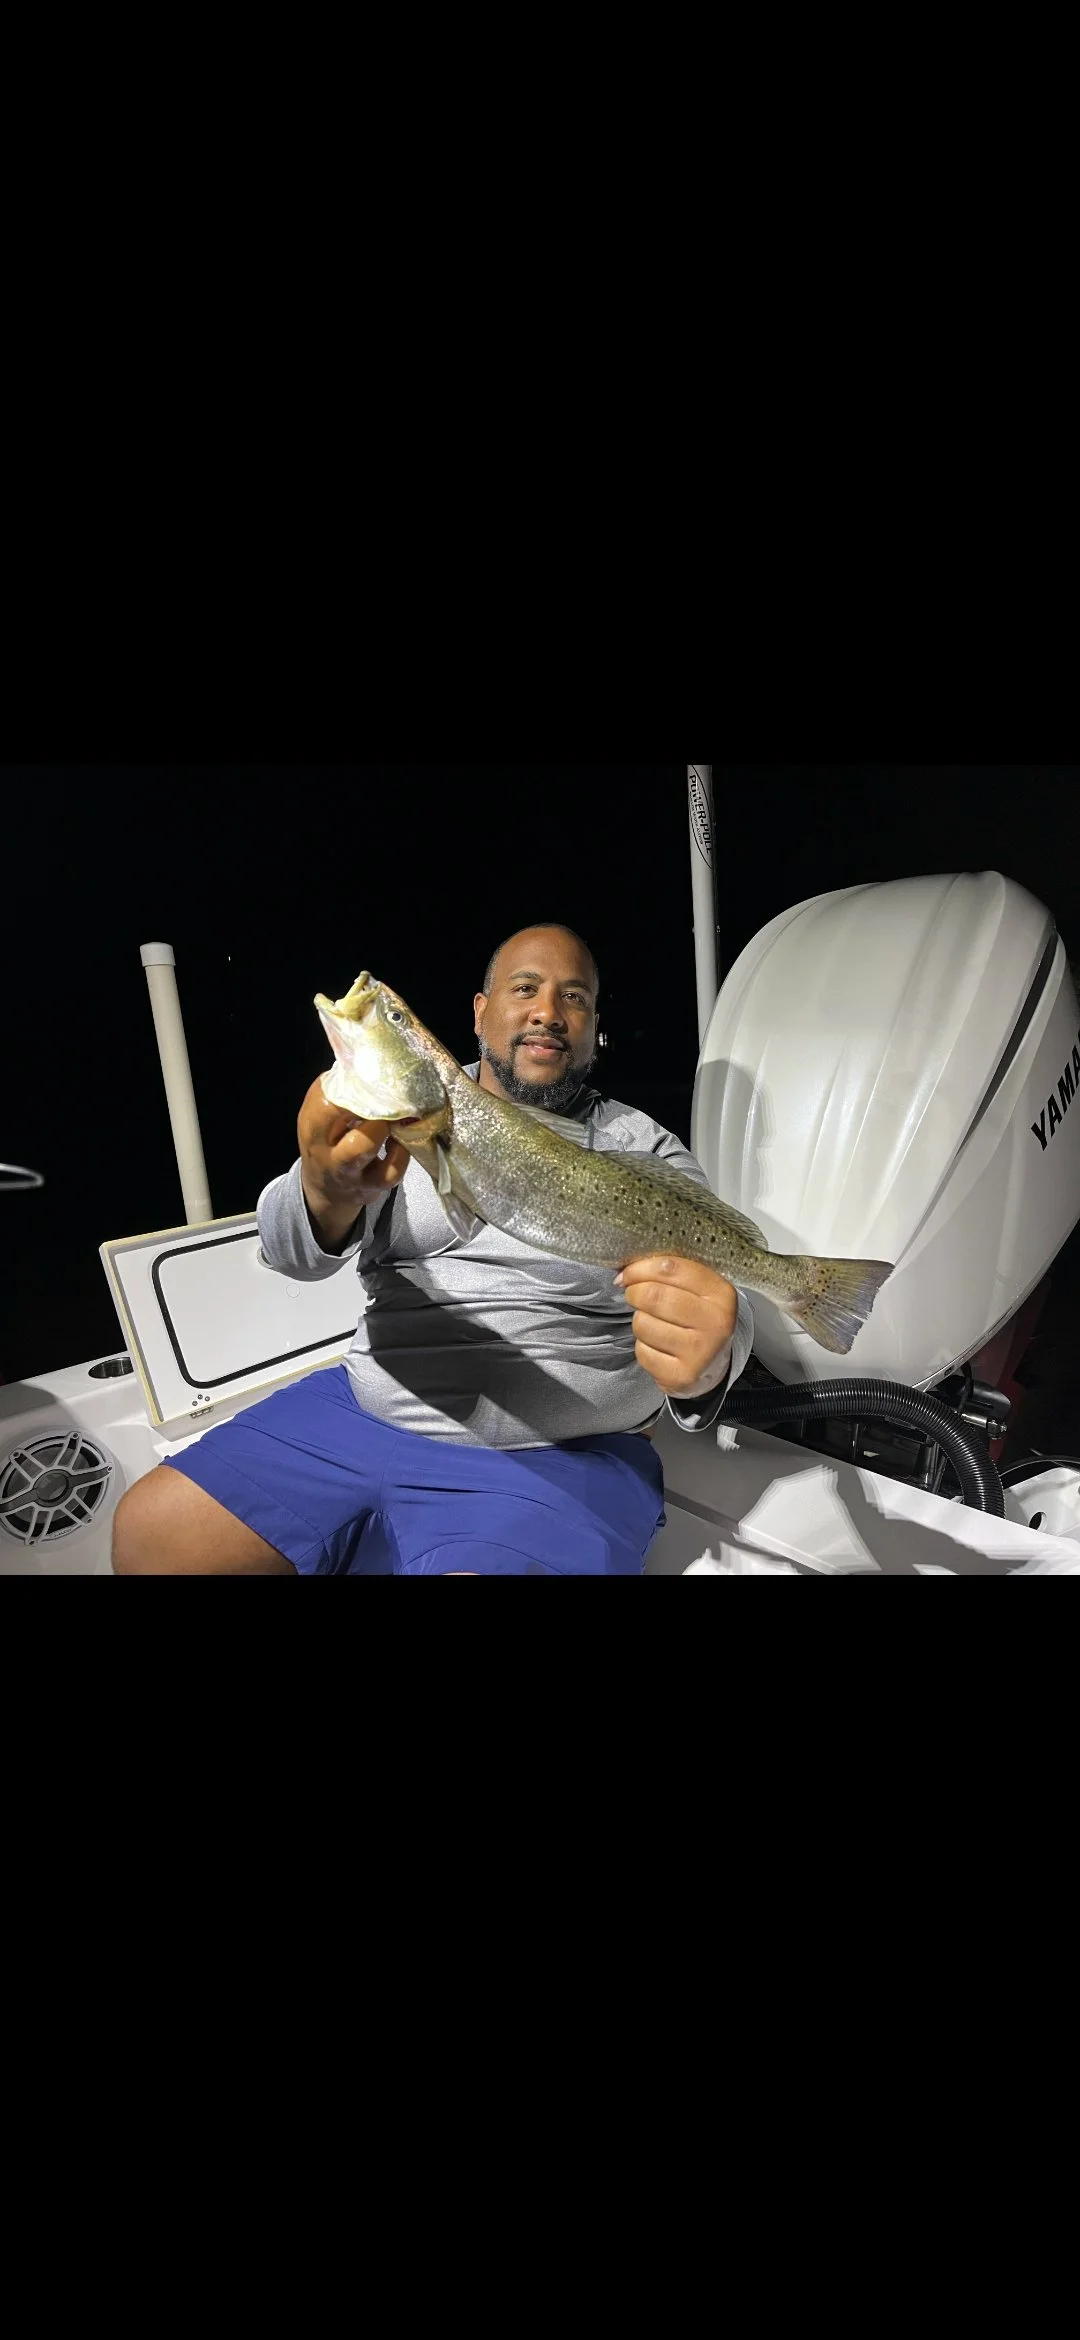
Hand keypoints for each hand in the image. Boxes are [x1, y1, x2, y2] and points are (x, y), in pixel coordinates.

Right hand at [298, 1075, 408, 1230]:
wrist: (327, 1193)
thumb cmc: (328, 1144)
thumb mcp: (320, 1121)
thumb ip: (336, 1093)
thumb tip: (364, 1059)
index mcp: (311, 1128)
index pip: (323, 1100)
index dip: (348, 1085)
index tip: (368, 1075)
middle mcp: (326, 1151)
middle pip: (333, 1117)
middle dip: (363, 1101)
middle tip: (384, 1093)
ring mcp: (349, 1172)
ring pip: (363, 1145)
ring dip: (382, 1124)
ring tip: (396, 1114)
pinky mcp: (374, 1186)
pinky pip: (392, 1169)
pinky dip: (402, 1150)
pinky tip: (403, 1137)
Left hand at [615, 1255, 737, 1400]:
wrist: (713, 1364)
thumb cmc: (698, 1317)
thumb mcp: (697, 1289)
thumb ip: (670, 1274)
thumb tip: (624, 1273)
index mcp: (721, 1293)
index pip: (670, 1268)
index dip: (640, 1268)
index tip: (628, 1274)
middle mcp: (715, 1323)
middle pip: (654, 1296)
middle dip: (635, 1293)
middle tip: (634, 1295)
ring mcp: (700, 1352)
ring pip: (643, 1323)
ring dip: (639, 1321)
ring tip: (654, 1323)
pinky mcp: (682, 1375)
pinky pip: (642, 1352)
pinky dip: (642, 1346)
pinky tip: (658, 1346)